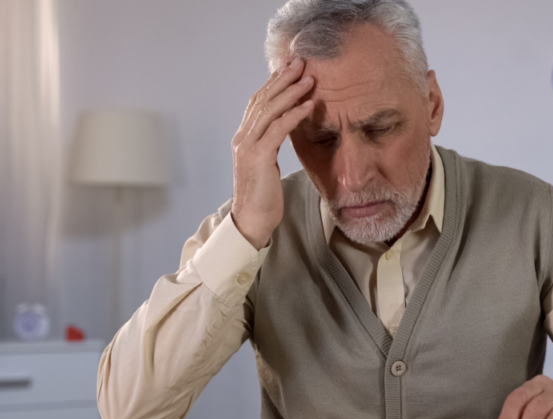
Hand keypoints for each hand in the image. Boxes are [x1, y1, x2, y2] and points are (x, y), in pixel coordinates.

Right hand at [231, 57, 314, 248]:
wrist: (251, 222)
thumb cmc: (263, 197)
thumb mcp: (266, 165)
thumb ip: (271, 145)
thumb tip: (283, 130)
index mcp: (244, 138)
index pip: (258, 103)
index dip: (273, 84)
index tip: (288, 68)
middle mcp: (243, 138)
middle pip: (263, 100)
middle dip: (282, 79)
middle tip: (300, 62)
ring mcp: (248, 147)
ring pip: (270, 110)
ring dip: (291, 91)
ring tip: (309, 78)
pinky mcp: (259, 157)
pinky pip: (279, 129)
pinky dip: (295, 114)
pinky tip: (309, 105)